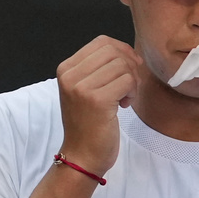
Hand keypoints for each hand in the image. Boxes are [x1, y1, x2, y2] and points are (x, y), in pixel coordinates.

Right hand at [56, 36, 141, 175]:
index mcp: (66, 68)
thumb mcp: (86, 89)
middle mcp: (70, 75)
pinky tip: (124, 105)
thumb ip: (100, 68)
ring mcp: (81, 87)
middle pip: (113, 51)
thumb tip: (128, 52)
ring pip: (123, 66)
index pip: (101, 42)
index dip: (122, 51)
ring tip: (124, 98)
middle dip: (129, 66)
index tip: (129, 70)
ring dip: (132, 81)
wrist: (82, 155)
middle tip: (128, 86)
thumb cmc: (89, 123)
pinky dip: (132, 92)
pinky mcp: (97, 100)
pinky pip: (128, 81)